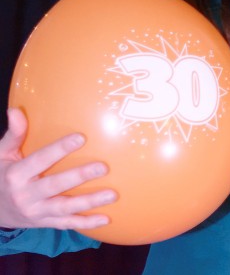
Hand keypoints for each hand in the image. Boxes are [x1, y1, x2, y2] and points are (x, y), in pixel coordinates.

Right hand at [0, 108, 115, 230]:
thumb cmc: (2, 175)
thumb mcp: (2, 155)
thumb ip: (14, 134)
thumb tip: (16, 110)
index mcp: (16, 175)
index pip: (40, 160)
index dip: (59, 149)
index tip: (81, 137)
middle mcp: (26, 195)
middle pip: (55, 185)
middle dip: (79, 176)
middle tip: (104, 167)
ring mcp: (36, 212)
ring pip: (65, 208)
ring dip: (89, 202)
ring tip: (113, 194)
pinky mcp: (45, 222)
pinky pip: (66, 224)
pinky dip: (86, 223)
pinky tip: (106, 219)